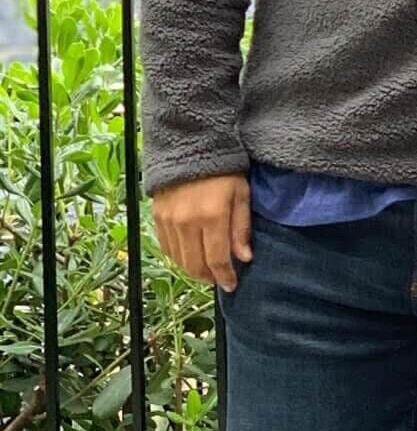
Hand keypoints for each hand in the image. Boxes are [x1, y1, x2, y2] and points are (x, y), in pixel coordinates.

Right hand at [152, 173, 252, 291]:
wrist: (192, 146)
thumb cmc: (225, 170)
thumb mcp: (242, 195)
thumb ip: (241, 228)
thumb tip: (244, 259)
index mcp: (212, 216)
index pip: (217, 259)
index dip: (225, 276)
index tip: (232, 285)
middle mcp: (187, 222)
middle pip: (195, 264)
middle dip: (208, 277)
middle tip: (219, 279)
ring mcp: (169, 221)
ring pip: (178, 259)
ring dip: (192, 270)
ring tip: (206, 271)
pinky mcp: (157, 217)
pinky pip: (166, 247)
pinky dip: (178, 257)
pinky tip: (189, 257)